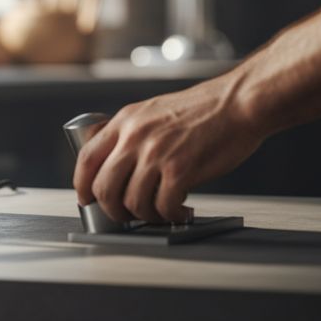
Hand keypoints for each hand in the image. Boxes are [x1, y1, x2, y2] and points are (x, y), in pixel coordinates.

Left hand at [73, 77, 265, 222]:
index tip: (87, 199)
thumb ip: (130, 133)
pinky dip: (170, 216)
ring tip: (159, 214)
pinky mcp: (181, 170)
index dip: (82, 185)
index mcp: (124, 122)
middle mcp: (134, 137)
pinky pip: (162, 206)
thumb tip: (115, 162)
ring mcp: (156, 154)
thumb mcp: (151, 111)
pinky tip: (181, 211)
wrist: (238, 104)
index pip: (86, 159)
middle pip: (103, 187)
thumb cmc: (201, 110)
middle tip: (127, 216)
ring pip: (131, 202)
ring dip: (144, 216)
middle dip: (112, 210)